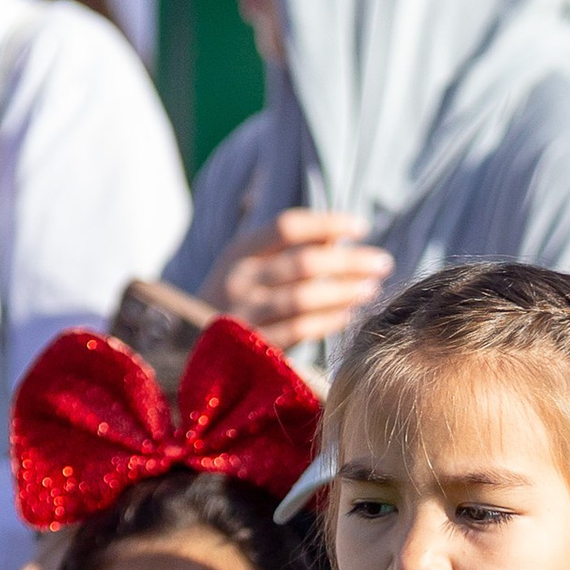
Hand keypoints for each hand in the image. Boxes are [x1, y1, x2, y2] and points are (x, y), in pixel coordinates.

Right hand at [207, 207, 393, 346]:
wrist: (186, 347)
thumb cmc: (231, 298)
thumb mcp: (247, 265)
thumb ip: (285, 248)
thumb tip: (338, 234)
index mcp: (238, 251)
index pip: (288, 226)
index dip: (328, 223)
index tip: (361, 226)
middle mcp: (238, 280)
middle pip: (304, 262)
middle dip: (350, 260)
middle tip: (383, 261)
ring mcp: (244, 314)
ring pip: (304, 298)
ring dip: (345, 291)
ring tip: (373, 288)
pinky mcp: (252, 346)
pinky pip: (300, 330)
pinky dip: (329, 321)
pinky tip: (350, 314)